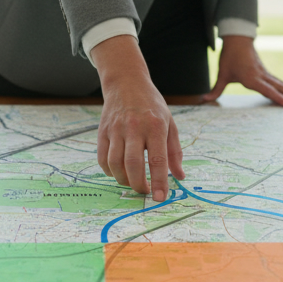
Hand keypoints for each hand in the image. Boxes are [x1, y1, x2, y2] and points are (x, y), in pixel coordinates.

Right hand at [90, 36, 185, 201]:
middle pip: (133, 165)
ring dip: (123, 180)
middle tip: (145, 191)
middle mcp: (134, 127)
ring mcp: (116, 129)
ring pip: (115, 164)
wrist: (126, 83)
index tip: (160, 198)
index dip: (159, 181)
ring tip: (132, 182)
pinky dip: (109, 171)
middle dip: (138, 185)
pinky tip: (118, 172)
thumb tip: (179, 176)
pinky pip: (103, 158)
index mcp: (155, 126)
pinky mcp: (102, 131)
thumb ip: (174, 151)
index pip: (157, 159)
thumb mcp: (170, 123)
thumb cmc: (152, 106)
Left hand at [202, 35, 282, 106]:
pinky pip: (281, 84)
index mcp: (252, 78)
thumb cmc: (229, 57)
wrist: (238, 40)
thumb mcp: (222, 74)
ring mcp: (267, 74)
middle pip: (282, 88)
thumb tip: (203, 100)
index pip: (268, 90)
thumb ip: (216, 89)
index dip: (280, 98)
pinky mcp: (267, 74)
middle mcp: (262, 76)